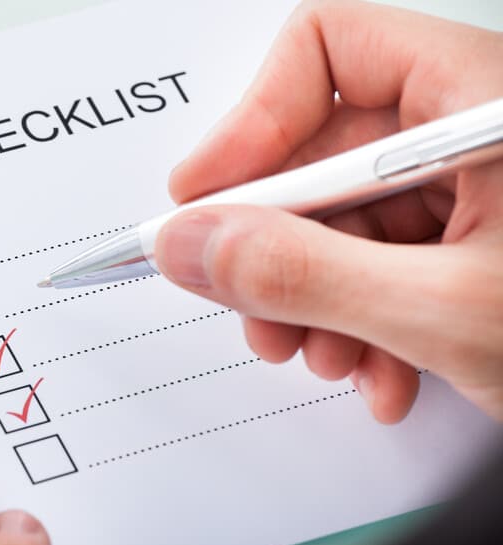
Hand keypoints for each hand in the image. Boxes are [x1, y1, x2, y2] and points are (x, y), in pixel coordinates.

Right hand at [155, 0, 502, 422]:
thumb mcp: (448, 312)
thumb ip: (304, 276)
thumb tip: (195, 245)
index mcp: (484, 99)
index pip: (327, 50)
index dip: (249, 122)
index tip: (203, 196)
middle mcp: (472, 129)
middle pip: (320, 151)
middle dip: (272, 242)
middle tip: (246, 302)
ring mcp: (468, 189)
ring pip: (339, 218)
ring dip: (309, 296)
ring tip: (319, 355)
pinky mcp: (467, 241)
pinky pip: (375, 259)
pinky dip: (355, 319)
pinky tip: (376, 370)